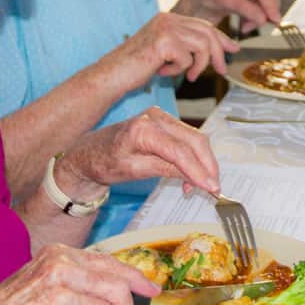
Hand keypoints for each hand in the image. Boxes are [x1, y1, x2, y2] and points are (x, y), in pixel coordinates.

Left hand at [68, 106, 220, 196]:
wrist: (89, 153)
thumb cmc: (104, 162)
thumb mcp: (134, 171)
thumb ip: (167, 170)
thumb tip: (197, 179)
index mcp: (143, 128)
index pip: (180, 151)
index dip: (199, 171)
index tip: (213, 188)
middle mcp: (155, 117)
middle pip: (194, 140)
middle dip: (208, 165)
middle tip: (214, 188)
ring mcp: (160, 116)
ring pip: (194, 138)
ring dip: (202, 162)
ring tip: (201, 186)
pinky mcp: (163, 121)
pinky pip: (187, 137)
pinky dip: (194, 156)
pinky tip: (190, 176)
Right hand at [119, 12, 238, 82]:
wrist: (112, 75)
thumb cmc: (135, 68)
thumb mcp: (166, 53)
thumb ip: (186, 48)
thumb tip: (214, 52)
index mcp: (168, 18)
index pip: (203, 24)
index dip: (220, 38)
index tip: (232, 49)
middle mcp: (167, 18)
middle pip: (208, 32)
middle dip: (218, 53)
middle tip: (221, 71)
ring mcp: (165, 28)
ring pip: (202, 44)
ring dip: (199, 65)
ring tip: (188, 76)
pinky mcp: (163, 41)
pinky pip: (187, 59)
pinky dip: (179, 70)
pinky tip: (163, 73)